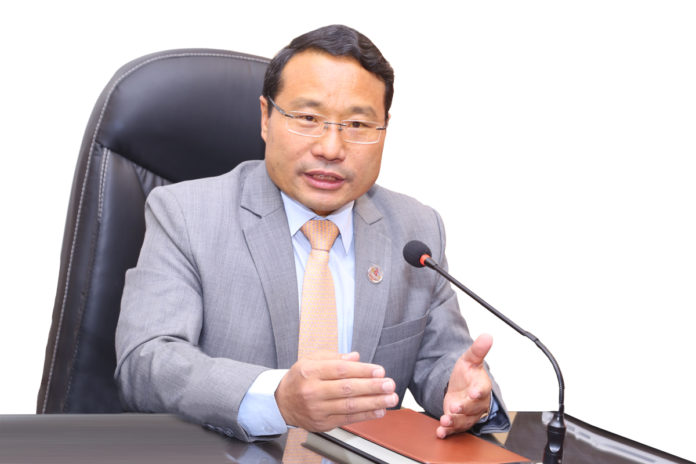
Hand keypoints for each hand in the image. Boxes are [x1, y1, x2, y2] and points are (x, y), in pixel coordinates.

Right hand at [275, 351, 398, 431]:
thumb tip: (356, 357)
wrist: (281, 402)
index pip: (340, 370)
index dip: (362, 370)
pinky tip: (379, 410)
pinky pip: (347, 419)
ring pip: (349, 406)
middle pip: (347, 389)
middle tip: (389, 384)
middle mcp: (312, 391)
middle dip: (372, 387)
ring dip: (373, 402)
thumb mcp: (311, 360)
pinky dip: (365, 415)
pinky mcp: (322, 423)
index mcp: (310, 371)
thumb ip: (334, 357)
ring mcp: (317, 409)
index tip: (379, 371)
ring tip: (390, 398)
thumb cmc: (300, 378)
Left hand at [437, 334, 493, 438]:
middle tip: (454, 407)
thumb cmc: (467, 374)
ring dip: (454, 422)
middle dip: (464, 408)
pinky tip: (440, 432)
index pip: (483, 389)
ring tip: (445, 421)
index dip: (479, 391)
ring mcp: (468, 414)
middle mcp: (477, 403)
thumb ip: (477, 350)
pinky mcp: (459, 421)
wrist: (461, 387)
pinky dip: (448, 431)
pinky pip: (455, 428)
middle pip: (473, 408)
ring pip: (464, 420)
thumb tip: (487, 336)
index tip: (474, 392)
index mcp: (481, 387)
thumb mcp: (470, 360)